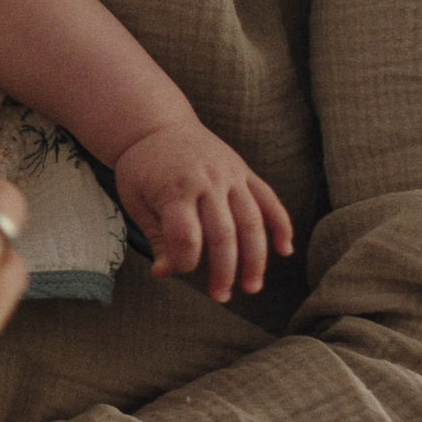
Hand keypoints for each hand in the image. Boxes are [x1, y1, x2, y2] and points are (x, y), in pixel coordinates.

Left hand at [110, 121, 292, 301]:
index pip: (187, 235)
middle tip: (221, 297)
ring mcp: (231, 175)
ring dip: (256, 258)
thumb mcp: (136, 201)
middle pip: (224, 233)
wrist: (156, 124)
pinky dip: (281, 225)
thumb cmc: (142, 168)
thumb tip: (164, 272)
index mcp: (175, 189)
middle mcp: (207, 182)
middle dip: (224, 271)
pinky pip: (270, 200)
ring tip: (252, 287)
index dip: (184, 260)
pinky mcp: (245, 172)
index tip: (176, 269)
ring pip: (252, 221)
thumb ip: (156, 237)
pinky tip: (285, 250)